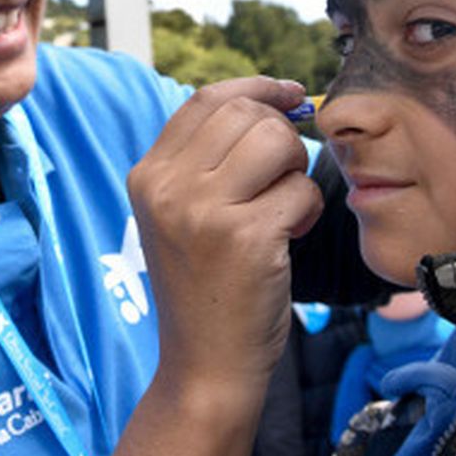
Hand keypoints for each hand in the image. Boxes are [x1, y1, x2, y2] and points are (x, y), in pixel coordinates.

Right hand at [127, 77, 322, 409]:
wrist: (205, 366)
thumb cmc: (208, 287)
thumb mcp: (184, 215)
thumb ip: (208, 161)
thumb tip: (270, 101)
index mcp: (148, 176)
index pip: (206, 99)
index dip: (256, 89)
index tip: (291, 95)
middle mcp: (167, 187)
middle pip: (245, 114)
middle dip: (282, 135)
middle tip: (285, 176)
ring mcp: (203, 211)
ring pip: (276, 141)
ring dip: (296, 170)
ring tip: (284, 207)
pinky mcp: (245, 237)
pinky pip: (300, 190)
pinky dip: (307, 210)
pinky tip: (289, 237)